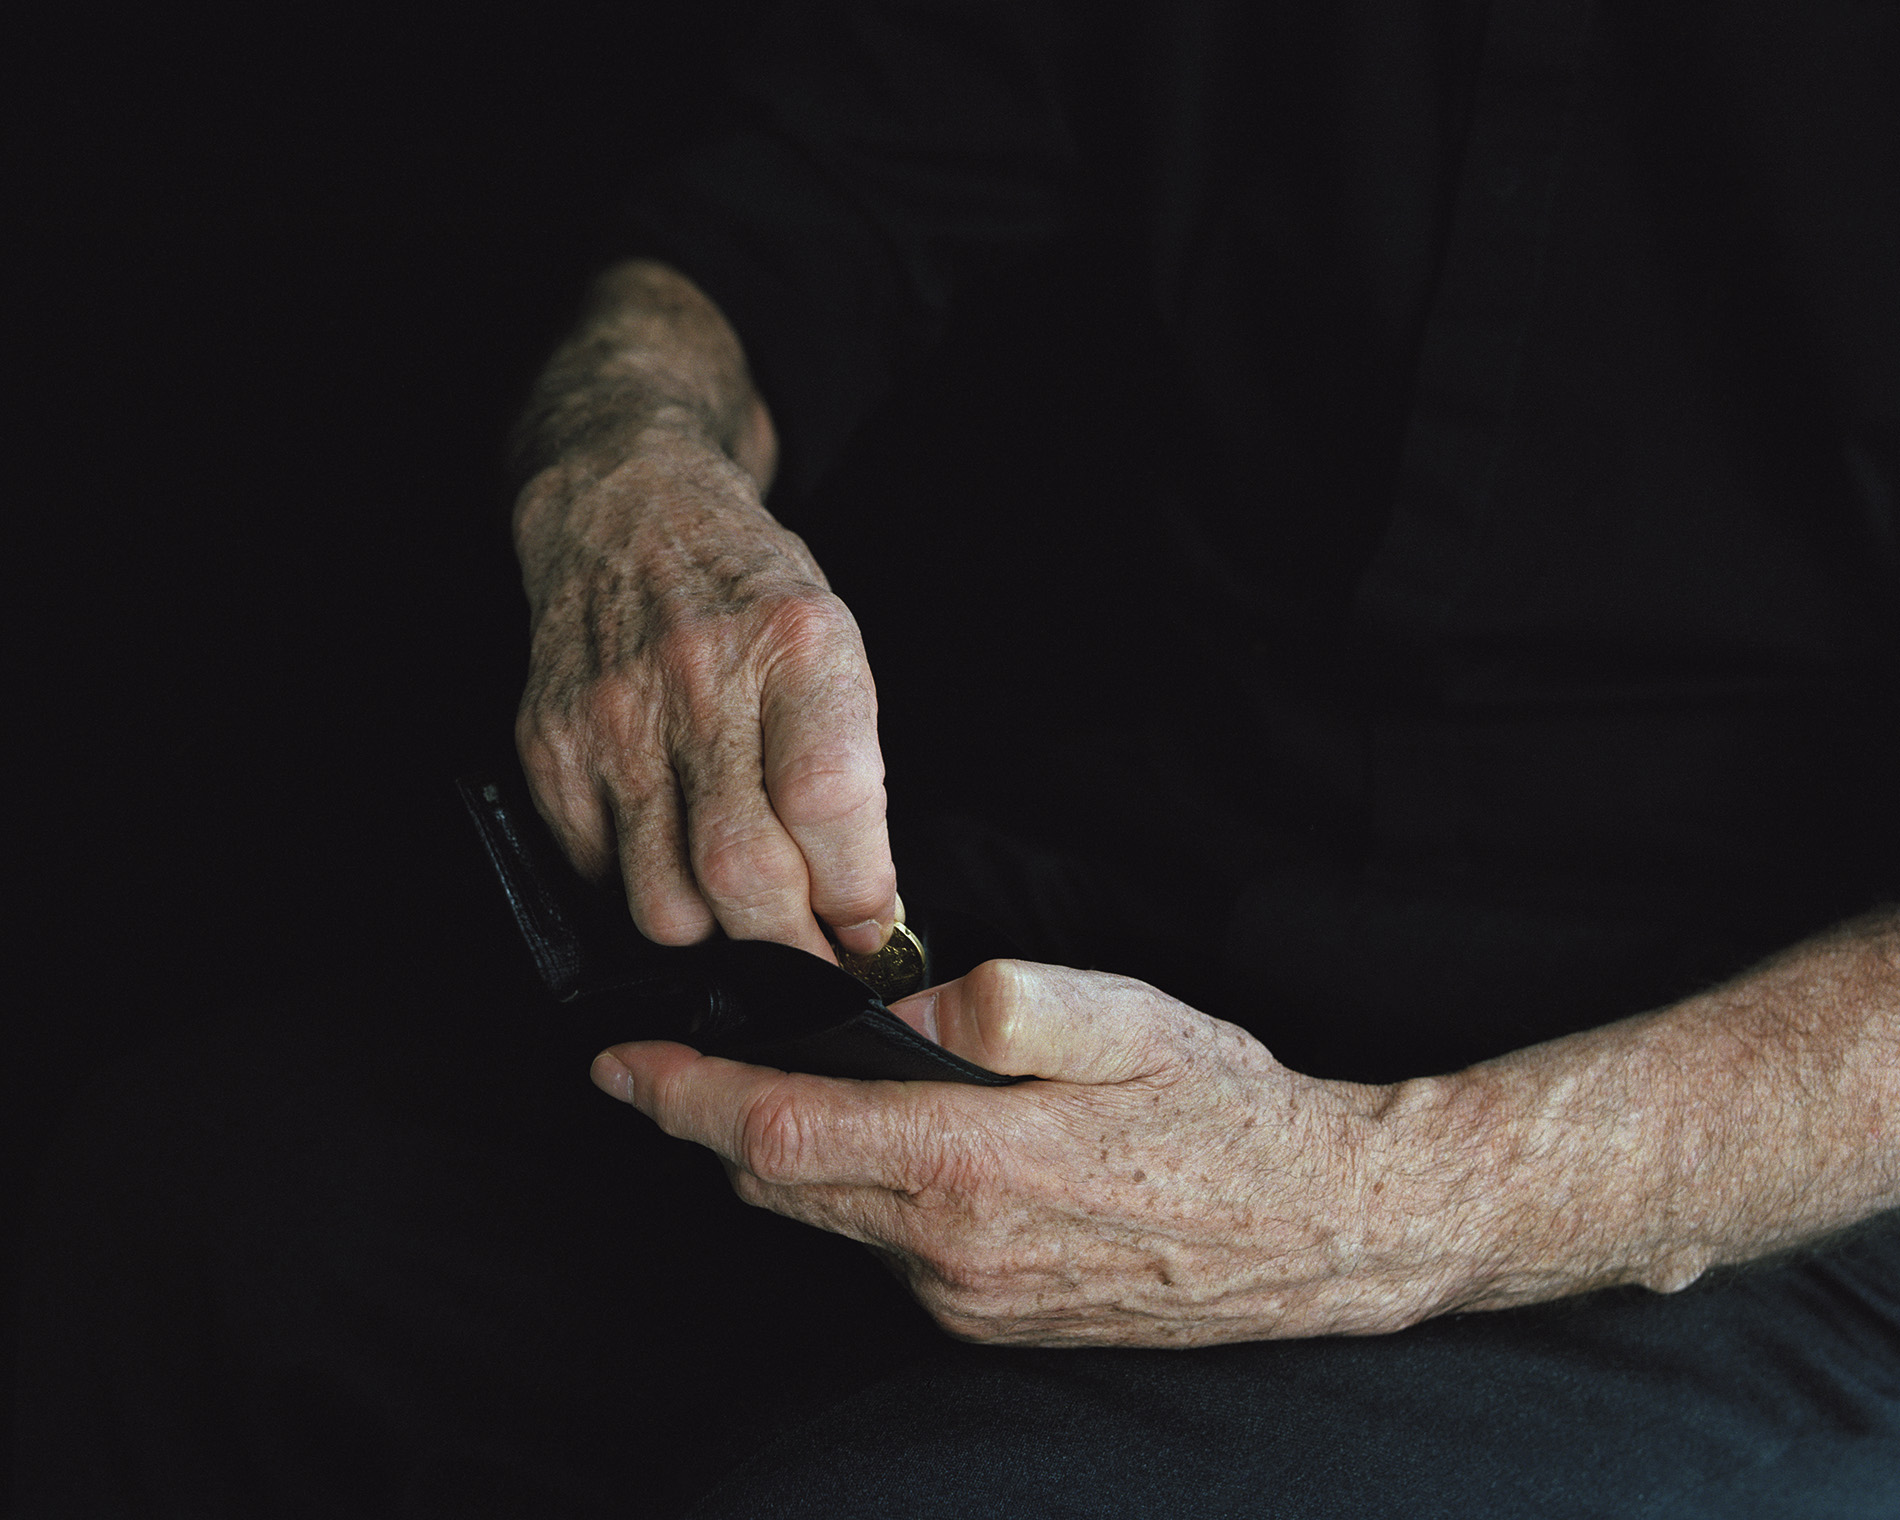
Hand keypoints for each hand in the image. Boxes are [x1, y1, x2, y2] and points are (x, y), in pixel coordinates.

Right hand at [514, 434, 897, 959]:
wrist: (628, 513)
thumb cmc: (750, 595)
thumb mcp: (834, 646)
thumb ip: (851, 772)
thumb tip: (861, 910)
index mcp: (796, 644)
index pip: (828, 801)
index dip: (857, 890)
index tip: (869, 926)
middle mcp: (699, 679)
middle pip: (745, 873)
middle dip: (792, 949)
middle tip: (813, 957)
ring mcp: (614, 718)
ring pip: (666, 904)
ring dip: (716, 936)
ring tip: (742, 911)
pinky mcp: (552, 750)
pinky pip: (602, 878)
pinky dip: (647, 891)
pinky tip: (673, 853)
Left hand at [592, 960, 1470, 1346]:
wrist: (1326, 1225)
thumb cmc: (1228, 1111)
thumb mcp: (1119, 1016)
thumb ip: (994, 1002)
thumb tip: (898, 1008)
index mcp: (971, 1167)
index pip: (777, 1131)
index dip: (681, 1096)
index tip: (619, 1063)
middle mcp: (953, 1254)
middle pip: (780, 1183)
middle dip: (712, 1123)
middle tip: (672, 1066)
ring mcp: (972, 1301)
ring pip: (831, 1218)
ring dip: (789, 1156)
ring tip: (785, 1088)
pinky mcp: (996, 1320)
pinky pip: (889, 1251)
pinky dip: (860, 1193)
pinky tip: (894, 1147)